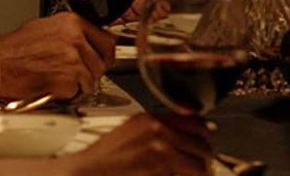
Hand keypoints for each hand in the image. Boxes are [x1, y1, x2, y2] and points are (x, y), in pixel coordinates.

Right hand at [0, 13, 114, 98]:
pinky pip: (78, 90)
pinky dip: (68, 94)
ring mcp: (73, 57)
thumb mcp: (48, 28)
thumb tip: (90, 42)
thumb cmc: (14, 49)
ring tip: (60, 82)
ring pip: (93, 78)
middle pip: (103, 62)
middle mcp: (76, 37)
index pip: (108, 40)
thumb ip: (73, 33)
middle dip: (93, 72)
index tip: (102, 60)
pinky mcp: (68, 76)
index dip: (104, 55)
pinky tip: (54, 88)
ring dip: (80, 85)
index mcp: (73, 22)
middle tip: (78, 76)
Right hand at [57, 113, 212, 174]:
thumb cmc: (101, 160)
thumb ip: (156, 129)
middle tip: (204, 167)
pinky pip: (187, 174)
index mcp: (152, 120)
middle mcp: (159, 131)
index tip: (207, 142)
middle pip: (202, 142)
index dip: (206, 134)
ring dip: (202, 172)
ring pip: (199, 162)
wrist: (82, 174)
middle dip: (205, 157)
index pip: (196, 122)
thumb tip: (182, 133)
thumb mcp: (130, 132)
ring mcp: (161, 150)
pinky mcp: (160, 168)